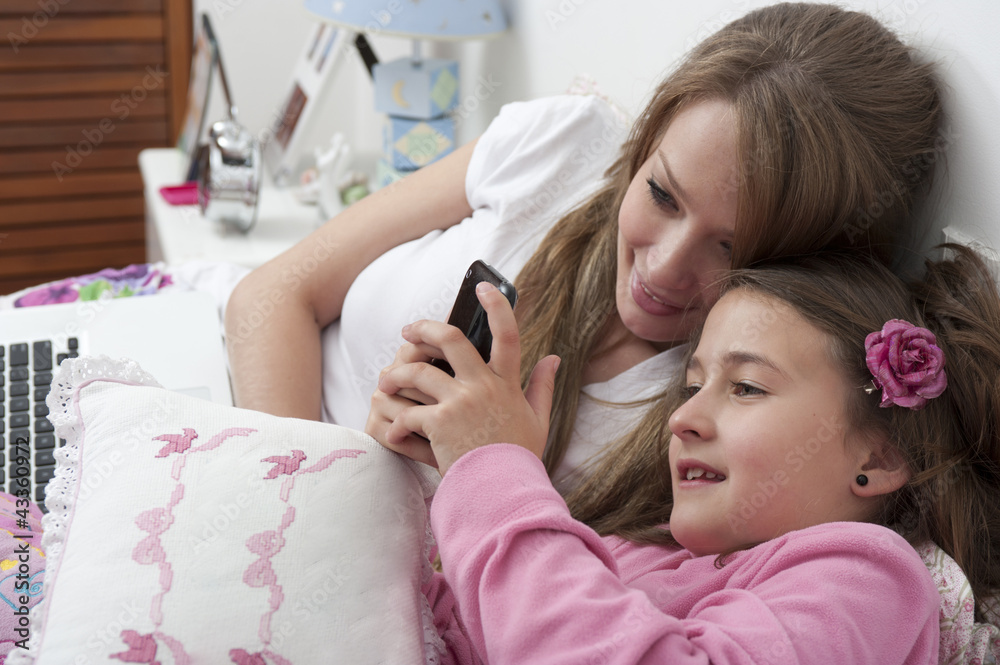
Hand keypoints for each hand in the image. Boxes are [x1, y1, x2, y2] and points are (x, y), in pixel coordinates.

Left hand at [376, 282, 559, 474]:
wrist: (503, 493)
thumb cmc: (519, 458)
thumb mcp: (539, 420)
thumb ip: (543, 386)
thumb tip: (554, 357)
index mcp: (507, 383)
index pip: (507, 333)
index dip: (496, 305)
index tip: (483, 287)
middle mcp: (483, 386)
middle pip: (449, 340)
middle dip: (423, 329)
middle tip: (407, 332)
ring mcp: (460, 402)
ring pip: (417, 372)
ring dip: (396, 376)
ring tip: (387, 382)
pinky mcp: (439, 423)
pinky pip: (408, 413)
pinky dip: (397, 424)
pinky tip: (395, 434)